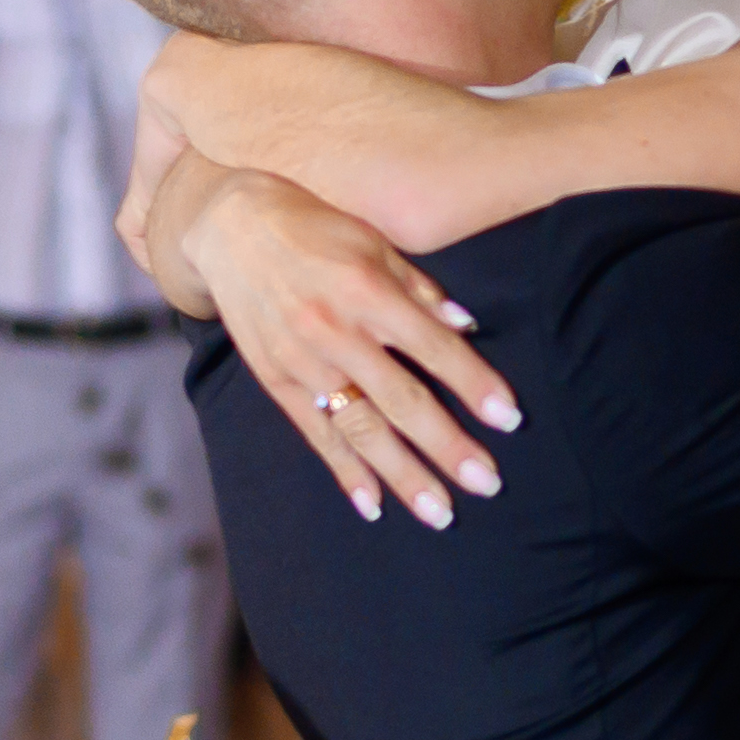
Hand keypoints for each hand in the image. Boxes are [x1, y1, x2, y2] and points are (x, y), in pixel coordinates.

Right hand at [188, 172, 519, 527]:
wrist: (230, 227)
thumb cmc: (317, 231)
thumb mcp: (375, 244)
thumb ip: (421, 290)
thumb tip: (468, 327)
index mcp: (368, 293)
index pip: (434, 348)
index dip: (474, 385)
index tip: (509, 418)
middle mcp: (335, 332)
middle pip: (401, 400)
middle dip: (447, 446)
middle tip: (487, 483)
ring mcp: (303, 362)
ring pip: (361, 428)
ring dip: (402, 474)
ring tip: (439, 512)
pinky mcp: (276, 381)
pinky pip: (316, 434)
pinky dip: (345, 471)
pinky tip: (373, 505)